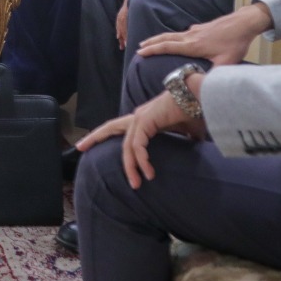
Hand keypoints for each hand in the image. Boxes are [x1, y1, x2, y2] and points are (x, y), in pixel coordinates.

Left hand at [77, 90, 204, 189]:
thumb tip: (195, 150)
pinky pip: (138, 145)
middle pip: (110, 128)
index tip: (88, 141)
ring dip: (130, 166)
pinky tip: (147, 172)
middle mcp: (138, 117)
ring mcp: (141, 118)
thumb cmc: (194, 111)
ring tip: (136, 184)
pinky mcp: (146, 121)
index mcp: (144, 119)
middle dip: (94, 138)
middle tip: (79, 148)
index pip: (118, 126)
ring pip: (128, 146)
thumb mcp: (187, 132)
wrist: (201, 96)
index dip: (103, 133)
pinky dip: (141, 160)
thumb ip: (185, 141)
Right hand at [116, 0, 162, 47]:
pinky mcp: (131, 0)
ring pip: (120, 18)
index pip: (125, 16)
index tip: (127, 40)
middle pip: (121, 19)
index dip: (125, 29)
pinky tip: (122, 33)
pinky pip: (123, 15)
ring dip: (120, 30)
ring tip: (121, 43)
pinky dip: (121, 25)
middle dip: (121, 33)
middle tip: (123, 45)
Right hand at [137, 2, 273, 66]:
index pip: (168, 47)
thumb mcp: (227, 62)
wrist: (243, 23)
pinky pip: (182, 33)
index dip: (153, 50)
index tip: (140, 52)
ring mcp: (195, 30)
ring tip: (150, 42)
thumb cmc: (235, 42)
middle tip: (138, 47)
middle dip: (151, 43)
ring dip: (159, 39)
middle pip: (165, 38)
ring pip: (172, 35)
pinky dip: (173, 37)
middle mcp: (191, 36)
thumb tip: (205, 87)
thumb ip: (214, 75)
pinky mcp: (201, 28)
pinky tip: (176, 39)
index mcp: (193, 46)